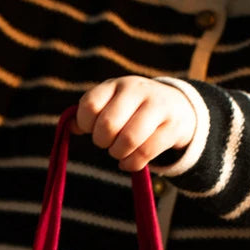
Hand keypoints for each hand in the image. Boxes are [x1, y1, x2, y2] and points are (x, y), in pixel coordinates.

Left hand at [73, 76, 196, 171]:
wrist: (177, 107)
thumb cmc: (131, 110)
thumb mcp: (109, 104)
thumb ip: (88, 114)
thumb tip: (72, 128)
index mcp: (115, 85)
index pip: (89, 105)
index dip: (86, 124)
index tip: (92, 128)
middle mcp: (137, 90)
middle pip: (108, 125)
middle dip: (102, 141)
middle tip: (107, 142)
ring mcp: (158, 106)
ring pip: (128, 140)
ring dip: (118, 153)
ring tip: (119, 151)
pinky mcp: (172, 126)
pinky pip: (144, 153)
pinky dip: (131, 164)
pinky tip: (129, 161)